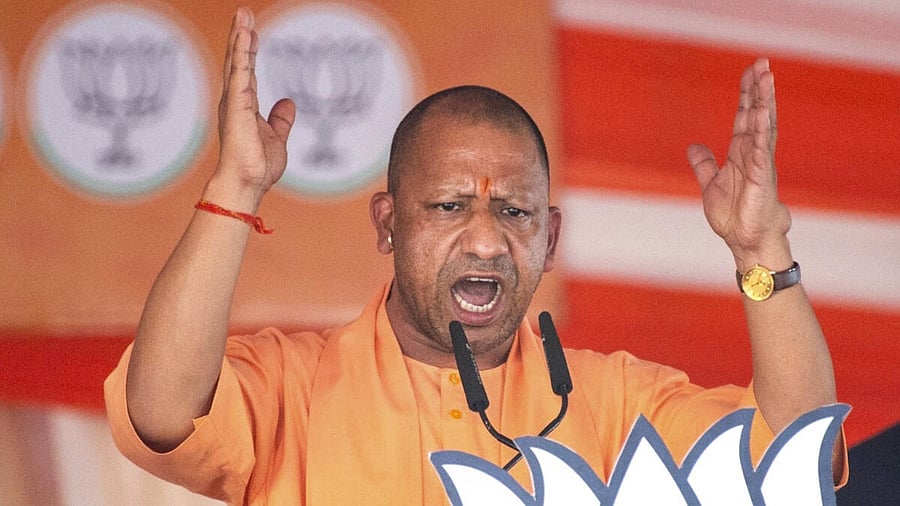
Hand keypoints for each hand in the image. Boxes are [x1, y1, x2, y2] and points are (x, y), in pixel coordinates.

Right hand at [212, 8, 295, 208]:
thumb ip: (280, 120)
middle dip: (240, 37)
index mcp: (243, 107)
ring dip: (240, 38)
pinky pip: (240, 74)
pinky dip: (241, 53)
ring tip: (243, 15)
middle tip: (244, 13)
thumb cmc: (256, 166)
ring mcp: (234, 102)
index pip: (246, 72)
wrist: (247, 183)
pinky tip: (244, 36)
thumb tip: (288, 103)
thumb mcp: (276, 138)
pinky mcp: (237, 106)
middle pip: (238, 62)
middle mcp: (235, 101)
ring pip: (236, 63)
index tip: (251, 31)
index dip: (248, 51)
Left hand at [687, 58, 791, 271]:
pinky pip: (761, 149)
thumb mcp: (711, 185)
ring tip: (767, 77)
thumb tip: (693, 146)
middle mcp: (753, 153)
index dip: (746, 94)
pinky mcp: (761, 176)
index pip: (744, 116)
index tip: (750, 71)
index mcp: (740, 153)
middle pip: (757, 113)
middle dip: (759, 89)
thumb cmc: (733, 216)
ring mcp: (760, 163)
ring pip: (763, 125)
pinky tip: (760, 112)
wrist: (744, 240)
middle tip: (762, 62)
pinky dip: (760, 130)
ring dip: (764, 101)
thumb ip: (703, 164)